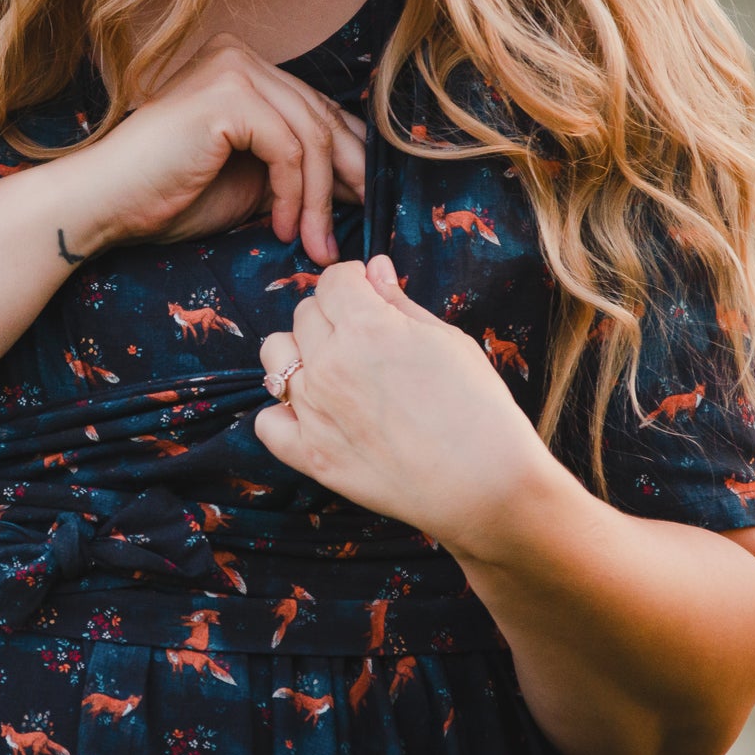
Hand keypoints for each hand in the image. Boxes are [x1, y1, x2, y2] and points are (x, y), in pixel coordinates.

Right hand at [61, 33, 367, 266]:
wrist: (104, 203)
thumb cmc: (166, 196)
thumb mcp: (250, 179)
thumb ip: (296, 168)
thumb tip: (360, 181)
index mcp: (241, 67)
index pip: (314, 108)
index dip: (347, 158)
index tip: (362, 206)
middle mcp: (239, 56)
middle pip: (320, 118)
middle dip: (346, 180)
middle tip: (353, 232)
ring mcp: (232, 69)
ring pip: (311, 137)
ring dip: (319, 200)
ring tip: (315, 246)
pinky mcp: (228, 94)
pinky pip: (289, 150)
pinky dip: (294, 195)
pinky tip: (282, 227)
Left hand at [252, 253, 560, 551]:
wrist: (486, 485)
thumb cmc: (478, 409)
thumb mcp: (448, 340)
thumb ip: (399, 302)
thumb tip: (373, 269)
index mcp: (366, 327)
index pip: (332, 280)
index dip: (353, 282)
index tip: (367, 293)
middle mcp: (330, 364)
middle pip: (304, 315)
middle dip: (331, 315)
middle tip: (363, 337)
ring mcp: (314, 411)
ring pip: (276, 358)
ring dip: (300, 354)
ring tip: (333, 370)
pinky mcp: (310, 455)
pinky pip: (268, 421)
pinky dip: (283, 413)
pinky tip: (314, 413)